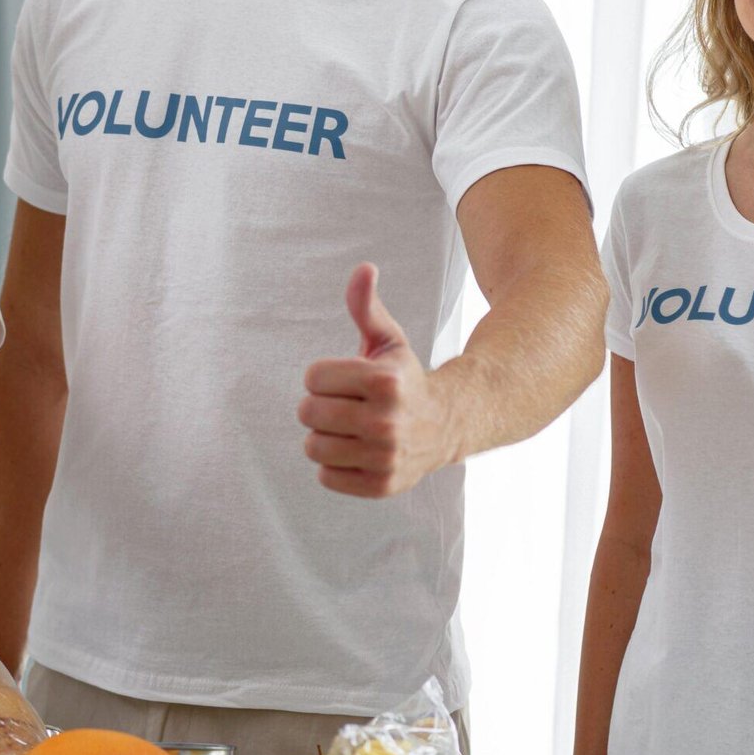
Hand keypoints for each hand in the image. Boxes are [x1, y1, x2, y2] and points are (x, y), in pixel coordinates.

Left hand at [299, 264, 455, 497]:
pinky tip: (357, 452)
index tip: (345, 380)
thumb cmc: (404, 379)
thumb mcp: (388, 340)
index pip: (312, 377)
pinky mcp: (380, 486)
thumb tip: (363, 268)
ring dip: (324, 437)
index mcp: (383, 381)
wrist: (446, 425)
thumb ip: (366, 307)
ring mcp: (384, 457)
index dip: (323, 376)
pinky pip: (325, 477)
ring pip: (312, 446)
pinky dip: (334, 466)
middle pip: (307, 412)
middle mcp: (385, 421)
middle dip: (321, 406)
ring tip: (349, 430)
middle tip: (346, 405)